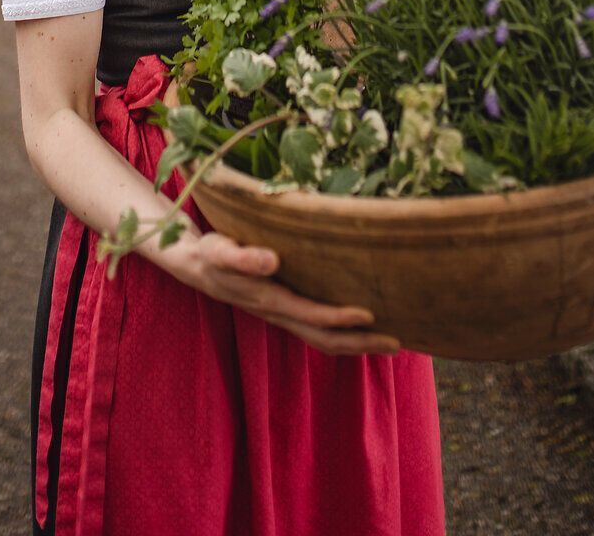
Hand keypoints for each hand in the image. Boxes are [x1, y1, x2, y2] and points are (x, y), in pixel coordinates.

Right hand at [163, 227, 401, 356]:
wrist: (196, 266)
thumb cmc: (212, 253)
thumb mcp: (220, 249)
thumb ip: (243, 257)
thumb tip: (271, 261)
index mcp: (268, 299)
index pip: (310, 314)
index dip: (339, 317)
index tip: (369, 314)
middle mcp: (279, 313)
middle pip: (324, 337)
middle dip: (360, 342)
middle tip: (397, 342)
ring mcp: (283, 315)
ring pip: (323, 338)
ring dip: (357, 343)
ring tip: (391, 342)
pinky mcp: (286, 309)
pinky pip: (318, 328)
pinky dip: (343, 333)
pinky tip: (363, 327)